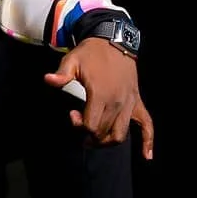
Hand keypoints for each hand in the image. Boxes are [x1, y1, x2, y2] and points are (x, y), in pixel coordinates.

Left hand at [44, 37, 154, 158]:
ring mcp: (129, 103)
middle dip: (89, 135)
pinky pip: (147, 125)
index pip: (91, 126)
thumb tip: (48, 80)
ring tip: (96, 138)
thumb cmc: (91, 53)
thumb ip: (61, 75)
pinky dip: (148, 141)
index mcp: (101, 94)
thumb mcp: (72, 61)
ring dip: (106, 141)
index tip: (72, 114)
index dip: (79, 126)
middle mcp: (117, 102)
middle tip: (80, 125)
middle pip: (103, 133)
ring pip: (119, 134)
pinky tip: (146, 156)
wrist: (114, 41)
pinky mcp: (137, 102)